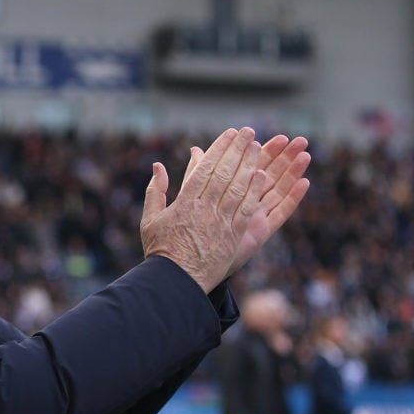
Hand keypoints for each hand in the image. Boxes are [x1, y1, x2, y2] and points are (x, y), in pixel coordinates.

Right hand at [140, 127, 265, 292]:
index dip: (219, 149)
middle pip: (225, 173)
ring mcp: (221, 222)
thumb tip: (157, 166)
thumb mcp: (151, 219)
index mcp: (184, 203)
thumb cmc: (161, 250)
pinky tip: (262, 177)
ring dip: (250, 165)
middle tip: (248, 132)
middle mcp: (204, 209)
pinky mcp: (233, 236)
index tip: (229, 134)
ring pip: (238, 188)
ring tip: (259, 148)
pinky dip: (254, 192)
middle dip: (237, 150)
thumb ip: (155, 191)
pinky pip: (247, 209)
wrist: (176, 281)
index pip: (205, 168)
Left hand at [183, 132, 310, 276]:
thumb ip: (195, 174)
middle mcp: (245, 203)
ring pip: (278, 190)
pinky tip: (305, 182)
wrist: (190, 265)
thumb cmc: (187, 231)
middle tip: (299, 139)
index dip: (262, 150)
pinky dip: (293, 198)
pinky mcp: (261, 232)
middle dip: (283, 157)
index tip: (278, 135)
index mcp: (230, 192)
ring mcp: (255, 217)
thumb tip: (195, 149)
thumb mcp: (188, 198)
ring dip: (292, 172)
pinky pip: (280, 213)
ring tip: (305, 153)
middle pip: (269, 174)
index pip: (249, 165)